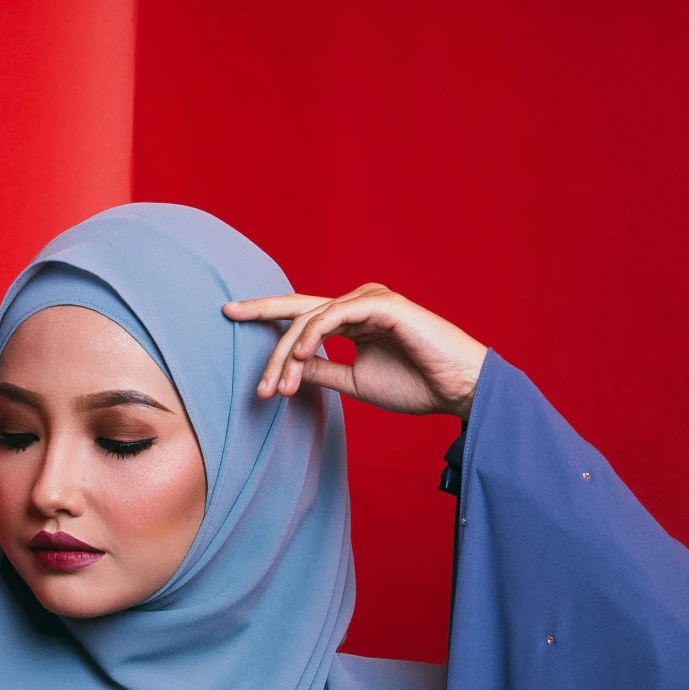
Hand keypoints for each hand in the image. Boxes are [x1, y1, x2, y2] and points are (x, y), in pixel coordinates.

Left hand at [222, 285, 486, 420]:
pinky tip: (298, 358)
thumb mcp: (355, 381)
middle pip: (298, 311)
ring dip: (289, 354)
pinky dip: (312, 335)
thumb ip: (322, 370)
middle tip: (241, 349)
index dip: (264, 313)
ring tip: (279, 387)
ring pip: (312, 317)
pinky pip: (336, 315)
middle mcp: (358, 302)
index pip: (300, 313)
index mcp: (352, 318)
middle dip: (264, 326)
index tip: (229, 315)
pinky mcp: (383, 305)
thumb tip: (287, 368)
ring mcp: (370, 300)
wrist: (460, 389)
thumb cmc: (416, 385)